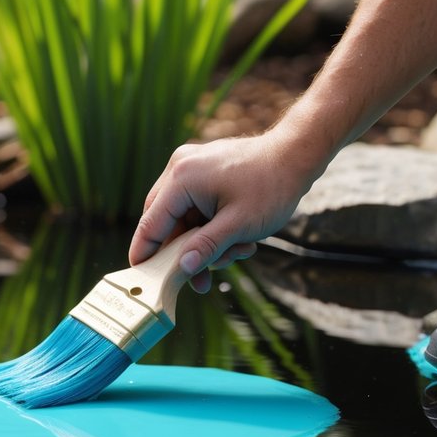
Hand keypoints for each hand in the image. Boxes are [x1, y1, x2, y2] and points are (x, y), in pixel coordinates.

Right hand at [129, 128, 323, 293]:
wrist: (296, 156)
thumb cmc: (271, 187)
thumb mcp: (238, 225)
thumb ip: (206, 248)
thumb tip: (181, 269)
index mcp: (182, 178)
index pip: (151, 222)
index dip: (144, 253)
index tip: (141, 279)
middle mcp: (180, 168)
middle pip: (164, 221)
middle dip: (183, 252)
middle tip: (200, 281)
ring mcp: (191, 167)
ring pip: (182, 218)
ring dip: (203, 241)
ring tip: (237, 253)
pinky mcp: (203, 171)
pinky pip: (195, 207)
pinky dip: (210, 227)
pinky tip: (236, 240)